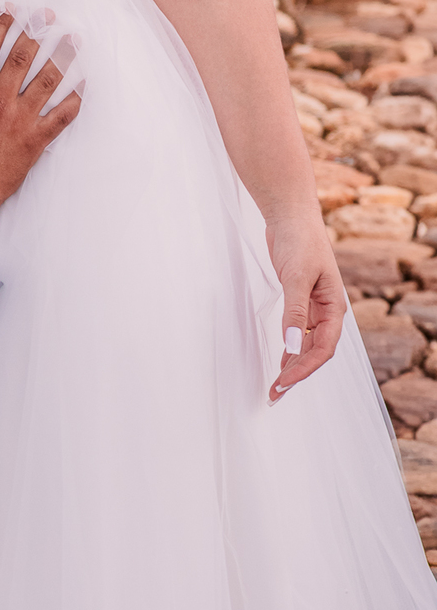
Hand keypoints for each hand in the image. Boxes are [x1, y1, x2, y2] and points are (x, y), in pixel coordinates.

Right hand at [0, 13, 80, 228]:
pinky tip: (84, 82)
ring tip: (73, 38)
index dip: (0, 25)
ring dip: (62, 56)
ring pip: (47, 80)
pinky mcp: (35, 141)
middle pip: (22, 57)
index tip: (11, 10)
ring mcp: (20, 121)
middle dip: (37, 31)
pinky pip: (62, 116)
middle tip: (48, 14)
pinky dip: (76, 98)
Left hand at [266, 214, 346, 404]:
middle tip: (275, 393)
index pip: (324, 349)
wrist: (291, 216)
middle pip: (316, 352)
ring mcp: (314, 307)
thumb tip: (293, 345)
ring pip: (307, 345)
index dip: (305, 369)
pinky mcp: (301, 301)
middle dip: (297, 374)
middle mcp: (328, 311)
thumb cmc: (299, 242)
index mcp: (334, 307)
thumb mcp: (296, 277)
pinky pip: (299, 332)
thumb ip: (294, 312)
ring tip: (277, 385)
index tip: (284, 383)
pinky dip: (291, 349)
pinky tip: (282, 361)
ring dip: (293, 365)